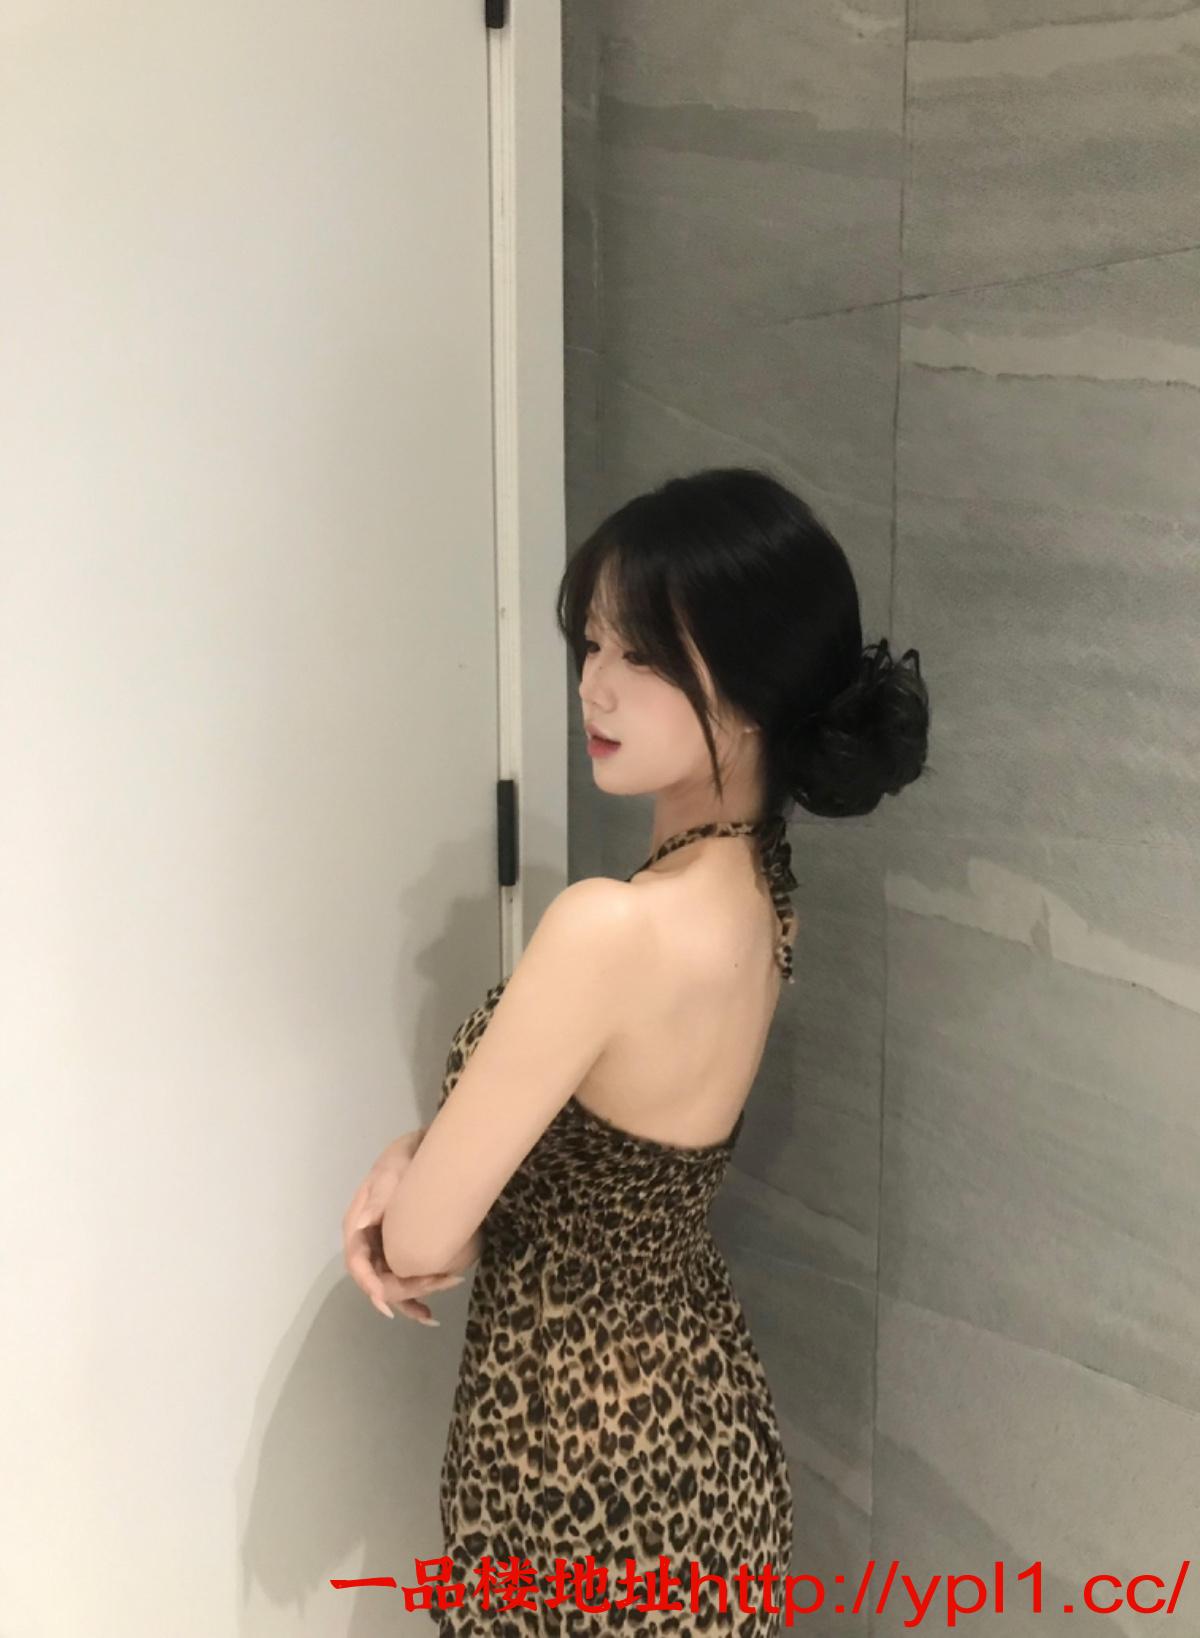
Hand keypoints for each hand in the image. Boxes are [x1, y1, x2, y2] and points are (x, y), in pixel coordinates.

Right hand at [342, 1134, 462, 1324]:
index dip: (370, 1284)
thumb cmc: (401, 1162)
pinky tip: (429, 1313)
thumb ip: (378, 1200)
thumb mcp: (390, 1176)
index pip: (357, 1263)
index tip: (386, 1301)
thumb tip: (361, 1225)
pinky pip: (402, 1277)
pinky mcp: (397, 1250)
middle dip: (403, 1291)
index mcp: (356, 1227)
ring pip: (389, 1284)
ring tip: (430, 1318)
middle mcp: (366, 1243)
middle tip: (437, 1286)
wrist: (419, 1151)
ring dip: (409, 1301)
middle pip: (376, 1279)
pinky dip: (414, 1295)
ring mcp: (381, 1248)